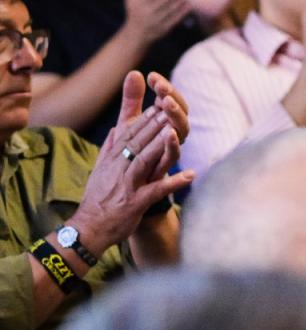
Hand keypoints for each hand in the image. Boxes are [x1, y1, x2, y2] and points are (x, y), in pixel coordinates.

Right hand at [70, 72, 196, 254]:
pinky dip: (173, 182)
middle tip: (170, 107)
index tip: (159, 102)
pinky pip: (157, 190)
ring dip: (160, 145)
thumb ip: (109, 149)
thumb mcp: (101, 169)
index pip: (129, 134)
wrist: (90, 227)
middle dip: (154, 124)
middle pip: (137, 142)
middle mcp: (119, 168)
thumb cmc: (99, 198)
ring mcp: (127, 184)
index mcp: (112, 159)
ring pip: (144, 160)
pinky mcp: (136, 202)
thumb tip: (114, 129)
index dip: (145, 118)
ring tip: (176, 131)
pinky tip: (191, 175)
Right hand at [121, 0, 188, 47]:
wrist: (137, 36)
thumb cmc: (134, 13)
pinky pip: (176, 18)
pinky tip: (189, 6)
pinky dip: (183, 12)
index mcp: (139, 3)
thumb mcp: (130, 0)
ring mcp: (157, 21)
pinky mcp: (165, 29)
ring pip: (172, 8)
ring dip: (181, 1)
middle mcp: (147, 12)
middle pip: (165, 0)